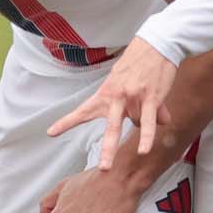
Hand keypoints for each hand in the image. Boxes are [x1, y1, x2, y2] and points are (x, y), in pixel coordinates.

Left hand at [48, 36, 175, 169]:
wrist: (156, 44)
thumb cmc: (141, 64)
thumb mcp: (130, 84)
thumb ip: (140, 106)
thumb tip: (160, 123)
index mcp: (105, 94)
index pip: (83, 111)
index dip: (67, 122)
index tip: (51, 133)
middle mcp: (116, 97)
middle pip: (111, 128)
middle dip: (108, 149)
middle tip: (104, 168)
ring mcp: (132, 98)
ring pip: (137, 122)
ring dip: (147, 118)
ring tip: (145, 121)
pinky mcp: (149, 97)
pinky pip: (148, 122)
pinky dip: (147, 136)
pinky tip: (143, 150)